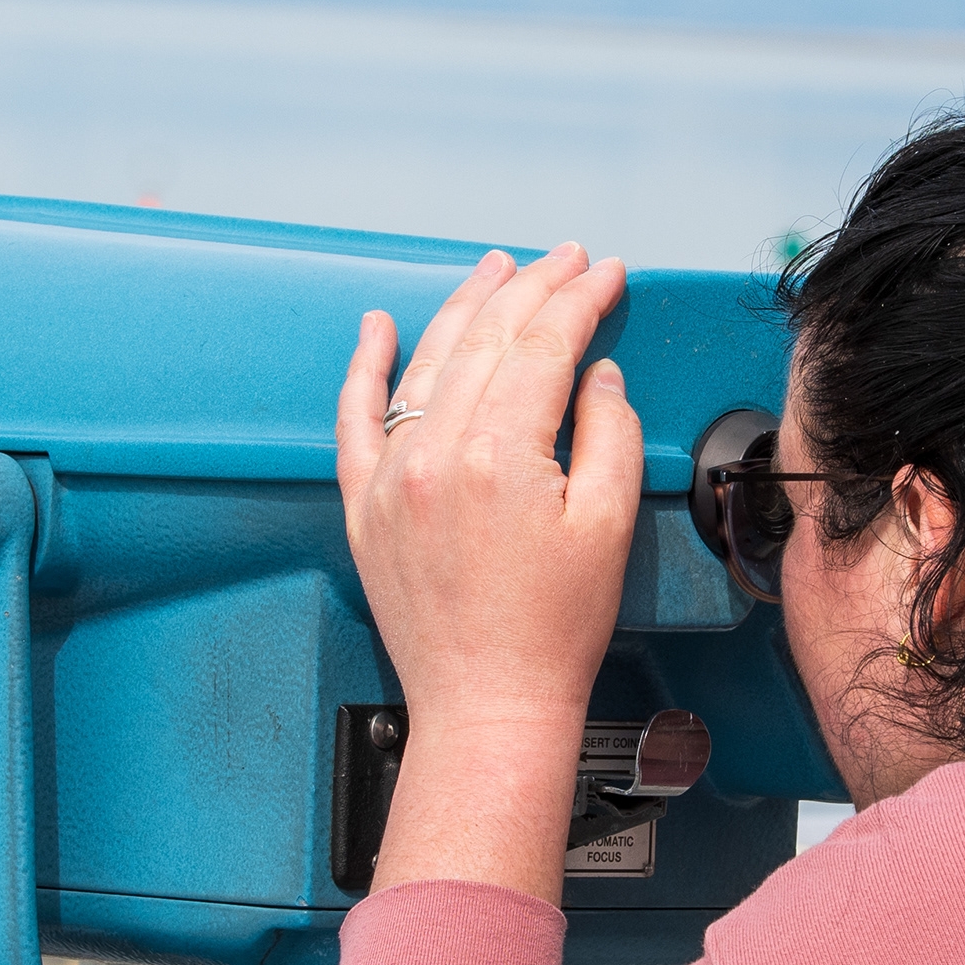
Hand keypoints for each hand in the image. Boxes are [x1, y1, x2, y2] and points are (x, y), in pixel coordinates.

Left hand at [334, 243, 640, 899]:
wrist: (488, 705)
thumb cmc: (554, 631)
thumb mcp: (610, 525)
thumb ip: (606, 433)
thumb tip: (594, 375)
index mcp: (501, 455)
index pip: (544, 344)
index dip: (581, 298)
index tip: (607, 275)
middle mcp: (435, 455)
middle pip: (487, 337)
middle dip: (534, 285)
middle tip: (567, 260)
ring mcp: (391, 477)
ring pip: (425, 361)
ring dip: (466, 306)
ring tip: (497, 270)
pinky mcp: (364, 504)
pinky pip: (354, 416)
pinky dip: (365, 364)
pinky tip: (378, 325)